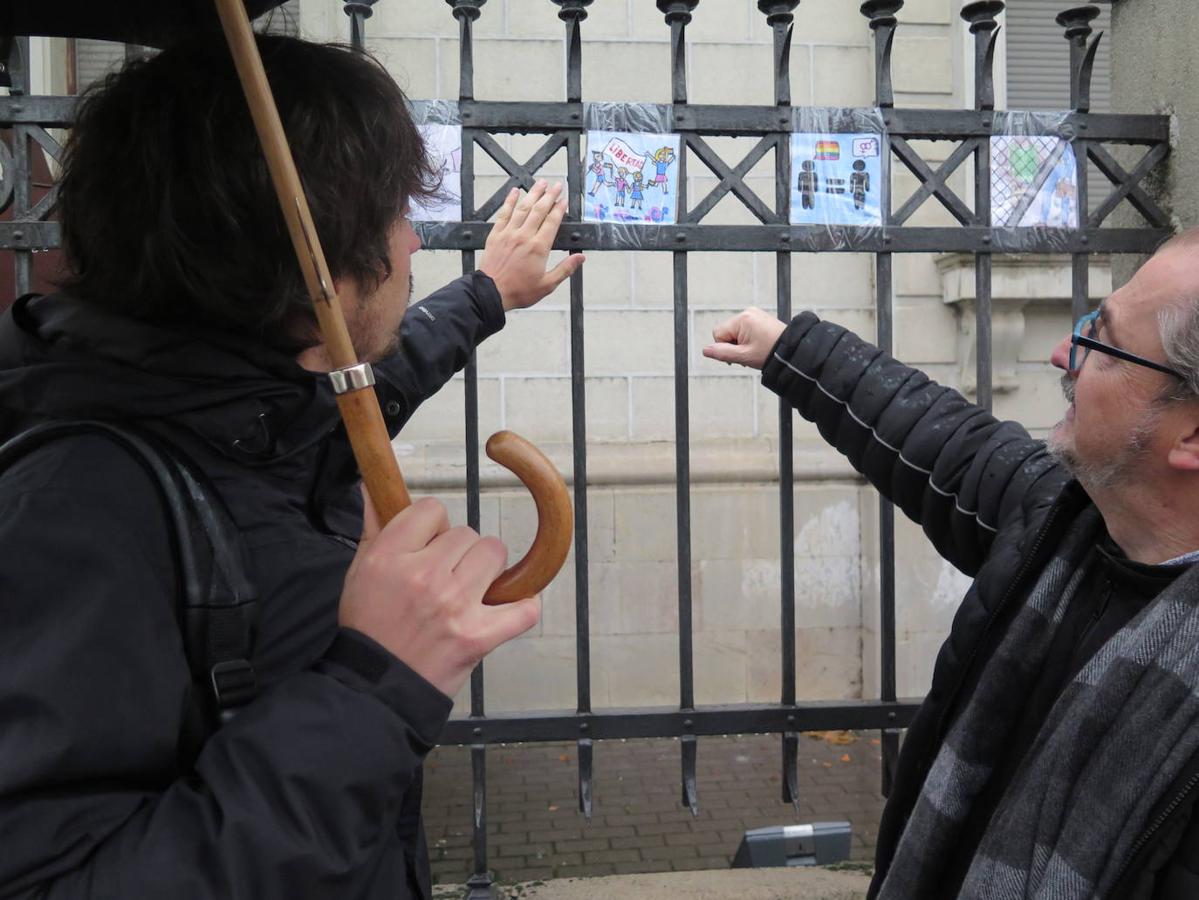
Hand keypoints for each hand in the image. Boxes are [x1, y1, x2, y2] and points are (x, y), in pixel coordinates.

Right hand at [339, 493, 539, 697]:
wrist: (376, 688)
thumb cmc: (369, 630)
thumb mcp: (359, 572)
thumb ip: (373, 526)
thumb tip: (372, 488)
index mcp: (390, 557)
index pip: (431, 509)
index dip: (432, 525)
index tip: (429, 544)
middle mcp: (424, 576)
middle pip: (466, 533)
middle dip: (458, 552)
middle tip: (445, 577)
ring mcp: (454, 606)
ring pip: (495, 554)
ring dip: (487, 571)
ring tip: (469, 591)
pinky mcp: (478, 636)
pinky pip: (524, 608)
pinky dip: (522, 608)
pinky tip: (505, 610)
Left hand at [480, 180, 584, 311]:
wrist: (491, 293)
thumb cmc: (519, 291)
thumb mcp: (547, 284)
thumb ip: (565, 269)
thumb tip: (581, 257)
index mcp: (538, 247)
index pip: (552, 222)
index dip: (559, 209)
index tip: (564, 200)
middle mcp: (524, 236)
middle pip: (539, 210)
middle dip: (549, 196)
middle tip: (557, 185)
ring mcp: (509, 233)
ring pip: (523, 208)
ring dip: (533, 194)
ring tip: (541, 183)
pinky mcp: (496, 235)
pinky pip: (504, 213)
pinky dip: (510, 201)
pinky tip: (515, 191)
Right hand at [702, 307, 786, 370]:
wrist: (792, 350)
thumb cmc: (772, 352)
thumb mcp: (744, 356)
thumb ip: (722, 353)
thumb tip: (705, 350)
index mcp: (742, 319)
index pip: (718, 333)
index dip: (724, 347)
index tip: (738, 354)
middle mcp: (747, 313)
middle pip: (726, 331)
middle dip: (733, 345)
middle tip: (747, 354)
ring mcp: (754, 314)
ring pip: (734, 331)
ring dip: (740, 343)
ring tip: (753, 351)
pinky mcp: (758, 318)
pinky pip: (744, 329)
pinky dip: (747, 339)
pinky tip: (756, 345)